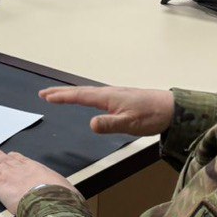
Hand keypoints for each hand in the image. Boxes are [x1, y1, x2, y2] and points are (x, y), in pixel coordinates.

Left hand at [0, 149, 77, 213]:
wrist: (49, 201)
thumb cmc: (59, 196)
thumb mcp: (63, 187)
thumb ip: (58, 188)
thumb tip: (67, 194)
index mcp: (35, 167)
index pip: (21, 160)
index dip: (14, 157)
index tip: (10, 155)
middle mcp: (20, 168)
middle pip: (7, 160)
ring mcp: (9, 175)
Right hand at [38, 86, 174, 135]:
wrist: (172, 108)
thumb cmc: (152, 116)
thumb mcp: (130, 124)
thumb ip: (110, 124)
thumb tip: (90, 124)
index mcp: (108, 97)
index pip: (80, 96)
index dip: (62, 97)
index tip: (46, 97)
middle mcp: (108, 93)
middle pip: (80, 91)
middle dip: (61, 92)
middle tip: (44, 93)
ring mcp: (114, 94)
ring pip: (87, 92)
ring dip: (71, 93)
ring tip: (58, 95)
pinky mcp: (120, 98)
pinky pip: (95, 95)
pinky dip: (83, 95)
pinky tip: (85, 99)